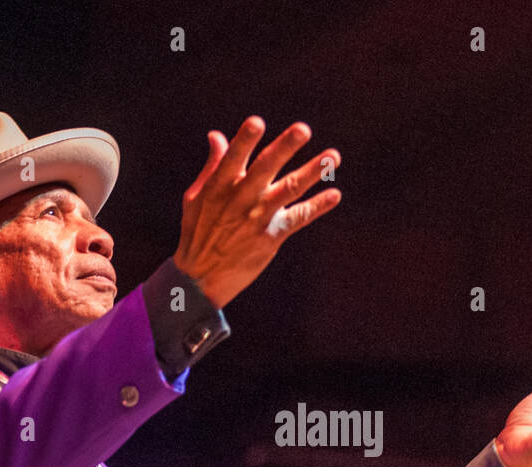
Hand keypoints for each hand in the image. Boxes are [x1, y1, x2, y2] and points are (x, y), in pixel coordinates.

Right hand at [173, 115, 341, 308]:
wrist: (201, 279)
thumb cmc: (198, 232)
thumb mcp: (196, 197)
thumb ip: (212, 166)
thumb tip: (217, 135)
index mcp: (219, 187)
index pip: (232, 159)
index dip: (243, 141)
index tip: (256, 122)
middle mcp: (240, 200)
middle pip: (265, 169)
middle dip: (284, 148)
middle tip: (303, 129)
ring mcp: (257, 219)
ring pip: (288, 191)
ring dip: (312, 172)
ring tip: (334, 157)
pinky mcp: (271, 238)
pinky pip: (298, 219)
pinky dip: (317, 207)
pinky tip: (334, 195)